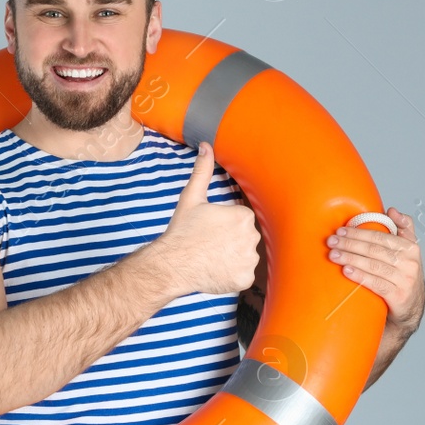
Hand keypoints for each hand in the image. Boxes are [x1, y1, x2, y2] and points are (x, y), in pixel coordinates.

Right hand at [158, 141, 260, 295]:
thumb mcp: (191, 197)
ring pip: (245, 256)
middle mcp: (252, 237)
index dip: (225, 224)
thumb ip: (202, 171)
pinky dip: (233, 274)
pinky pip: (244, 275)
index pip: (241, 220)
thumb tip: (206, 146)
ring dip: (233, 257)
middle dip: (231, 240)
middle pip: (245, 237)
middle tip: (210, 244)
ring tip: (212, 257)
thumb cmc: (182, 230)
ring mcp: (249, 260)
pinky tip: (217, 270)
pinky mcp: (245, 279)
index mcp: (244, 216)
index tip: (211, 230)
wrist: (172, 264)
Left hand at [327, 208, 424, 380]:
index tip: (341, 230)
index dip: (359, 232)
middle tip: (331, 241)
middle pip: (375, 250)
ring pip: (374, 266)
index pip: (381, 237)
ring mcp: (406, 280)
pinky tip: (346, 270)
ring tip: (333, 255)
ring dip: (350, 258)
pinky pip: (376, 284)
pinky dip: (360, 275)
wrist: (411, 307)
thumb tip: (392, 210)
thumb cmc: (403, 274)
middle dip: (350, 244)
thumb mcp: (408, 251)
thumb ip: (403, 228)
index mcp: (411, 247)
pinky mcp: (399, 297)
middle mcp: (410, 263)